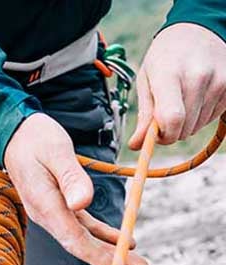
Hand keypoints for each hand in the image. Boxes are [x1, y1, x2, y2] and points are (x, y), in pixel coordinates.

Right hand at [4, 113, 148, 264]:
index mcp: (46, 205)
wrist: (15, 134)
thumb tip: (83, 203)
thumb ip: (71, 178)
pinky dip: (101, 234)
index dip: (97, 257)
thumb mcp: (56, 151)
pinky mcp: (58, 206)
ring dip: (109, 250)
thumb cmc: (36, 138)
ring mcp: (52, 212)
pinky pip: (82, 226)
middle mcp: (47, 214)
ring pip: (82, 238)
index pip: (74, 240)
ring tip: (137, 262)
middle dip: (111, 260)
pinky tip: (122, 240)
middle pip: (80, 245)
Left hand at [129, 23, 225, 148]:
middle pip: (184, 129)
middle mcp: (198, 78)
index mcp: (170, 75)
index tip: (155, 133)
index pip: (172, 119)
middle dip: (170, 131)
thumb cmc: (166, 57)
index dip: (162, 136)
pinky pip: (211, 119)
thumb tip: (137, 145)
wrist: (198, 30)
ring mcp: (219, 82)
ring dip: (185, 123)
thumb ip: (144, 115)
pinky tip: (195, 97)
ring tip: (181, 99)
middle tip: (164, 114)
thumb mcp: (146, 80)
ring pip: (197, 127)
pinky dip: (200, 116)